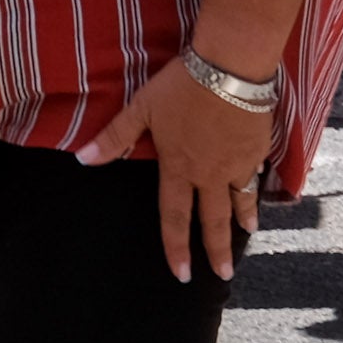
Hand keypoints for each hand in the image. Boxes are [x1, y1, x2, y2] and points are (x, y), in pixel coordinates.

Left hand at [78, 57, 282, 282]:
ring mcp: (238, 162)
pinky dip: (258, 184)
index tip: (181, 276)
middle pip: (215, 221)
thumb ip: (114, 137)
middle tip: (224, 276)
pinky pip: (258, 172)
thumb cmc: (182, 85)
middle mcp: (210, 174)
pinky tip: (261, 186)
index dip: (176, 249)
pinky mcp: (259, 145)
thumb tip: (81, 159)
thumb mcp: (141, 107)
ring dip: (243, 220)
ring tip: (248, 234)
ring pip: (241, 199)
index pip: (175, 219)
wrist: (230, 66)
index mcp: (180, 168)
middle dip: (218, 251)